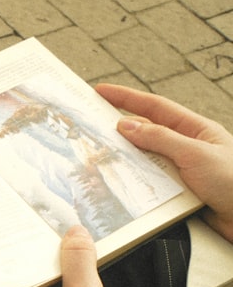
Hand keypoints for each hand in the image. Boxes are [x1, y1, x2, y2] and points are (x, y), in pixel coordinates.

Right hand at [96, 83, 232, 242]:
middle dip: (117, 130)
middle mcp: (184, 148)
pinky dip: (130, 184)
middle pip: (144, 133)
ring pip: (142, 161)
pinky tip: (116, 185)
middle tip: (90, 126)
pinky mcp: (173, 194)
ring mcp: (178, 171)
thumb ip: (161, 139)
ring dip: (122, 160)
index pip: (155, 108)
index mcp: (195, 130)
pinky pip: (145, 185)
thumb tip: (127, 126)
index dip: (126, 98)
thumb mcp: (196, 154)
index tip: (101, 92)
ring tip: (97, 158)